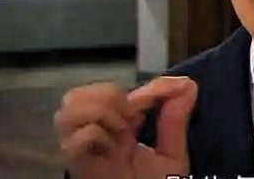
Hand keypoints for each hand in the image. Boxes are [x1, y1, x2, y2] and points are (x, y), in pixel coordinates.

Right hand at [54, 76, 197, 178]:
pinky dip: (95, 135)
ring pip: (66, 113)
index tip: (171, 93)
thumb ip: (175, 121)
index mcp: (113, 135)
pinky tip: (113, 147)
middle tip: (132, 118)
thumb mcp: (171, 156)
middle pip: (73, 98)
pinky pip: (74, 142)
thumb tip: (187, 83)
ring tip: (122, 129)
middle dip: (106, 95)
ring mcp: (84, 157)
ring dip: (99, 111)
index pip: (110, 92)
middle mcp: (93, 142)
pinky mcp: (82, 173)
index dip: (144, 88)